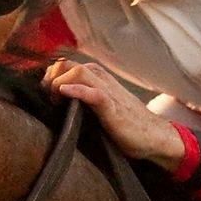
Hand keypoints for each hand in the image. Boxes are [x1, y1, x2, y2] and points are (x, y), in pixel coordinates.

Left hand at [43, 59, 185, 169]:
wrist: (155, 136)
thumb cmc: (128, 126)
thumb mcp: (103, 109)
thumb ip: (86, 102)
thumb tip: (61, 106)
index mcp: (99, 79)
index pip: (68, 65)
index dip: (52, 75)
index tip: (45, 93)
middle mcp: (103, 81)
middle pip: (69, 64)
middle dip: (51, 76)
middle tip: (45, 96)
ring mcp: (109, 92)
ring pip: (80, 72)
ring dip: (59, 82)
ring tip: (53, 98)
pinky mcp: (113, 108)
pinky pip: (93, 93)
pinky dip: (76, 90)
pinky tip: (63, 94)